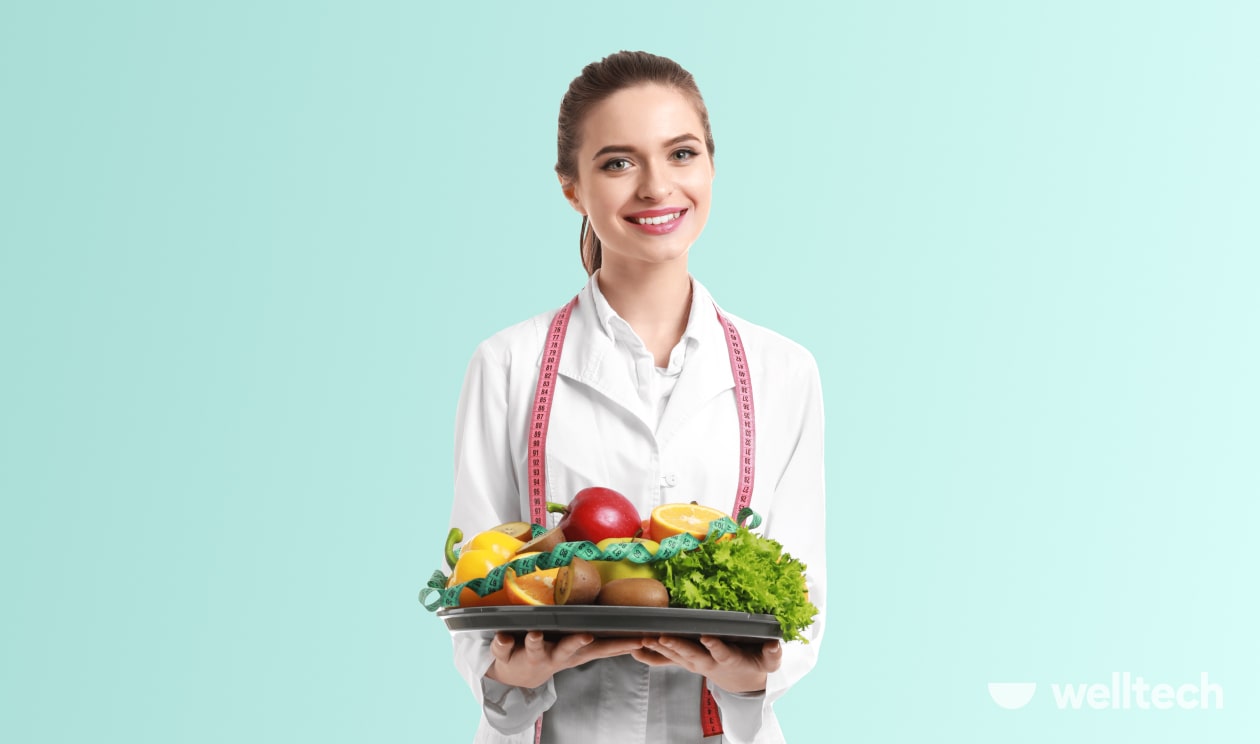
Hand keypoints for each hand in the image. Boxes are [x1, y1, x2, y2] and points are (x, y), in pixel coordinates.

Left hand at [485, 631, 644, 689]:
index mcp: (572, 653)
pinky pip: (502, 647)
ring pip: (534, 648)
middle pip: (567, 649)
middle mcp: (553, 655)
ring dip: (535, 642)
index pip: (600, 649)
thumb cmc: (552, 654)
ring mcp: (530, 655)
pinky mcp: (507, 654)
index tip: (637, 641)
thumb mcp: (577, 654)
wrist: (516, 677)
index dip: (618, 646)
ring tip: (535, 633)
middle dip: (576, 643)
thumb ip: (602, 645)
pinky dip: (502, 642)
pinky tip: (502, 635)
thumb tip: (635, 637)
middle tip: (586, 636)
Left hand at [632, 635, 781, 693]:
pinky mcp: (687, 662)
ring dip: (660, 649)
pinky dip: (650, 655)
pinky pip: (667, 660)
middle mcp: (709, 664)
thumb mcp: (768, 662)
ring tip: (645, 639)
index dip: (715, 646)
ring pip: (676, 657)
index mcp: (730, 660)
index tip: (707, 637)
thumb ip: (772, 654)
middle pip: (693, 656)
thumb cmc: (754, 665)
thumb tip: (775, 643)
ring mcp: (696, 664)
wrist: (743, 682)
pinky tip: (635, 649)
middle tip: (664, 637)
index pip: (723, 653)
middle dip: (678, 647)